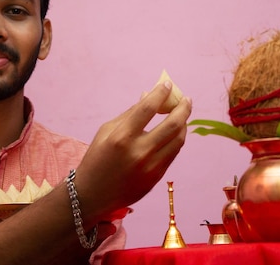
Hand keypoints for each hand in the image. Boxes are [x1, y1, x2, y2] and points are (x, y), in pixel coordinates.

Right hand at [73, 80, 191, 219]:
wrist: (93, 195)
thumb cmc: (97, 158)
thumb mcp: (106, 131)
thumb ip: (129, 113)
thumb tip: (148, 95)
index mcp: (122, 137)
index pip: (148, 108)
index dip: (160, 93)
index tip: (167, 85)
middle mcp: (139, 152)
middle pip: (173, 124)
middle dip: (183, 107)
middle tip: (186, 99)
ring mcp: (151, 167)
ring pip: (178, 139)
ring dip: (184, 123)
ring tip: (182, 114)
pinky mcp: (156, 178)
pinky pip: (173, 153)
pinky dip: (176, 139)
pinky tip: (175, 131)